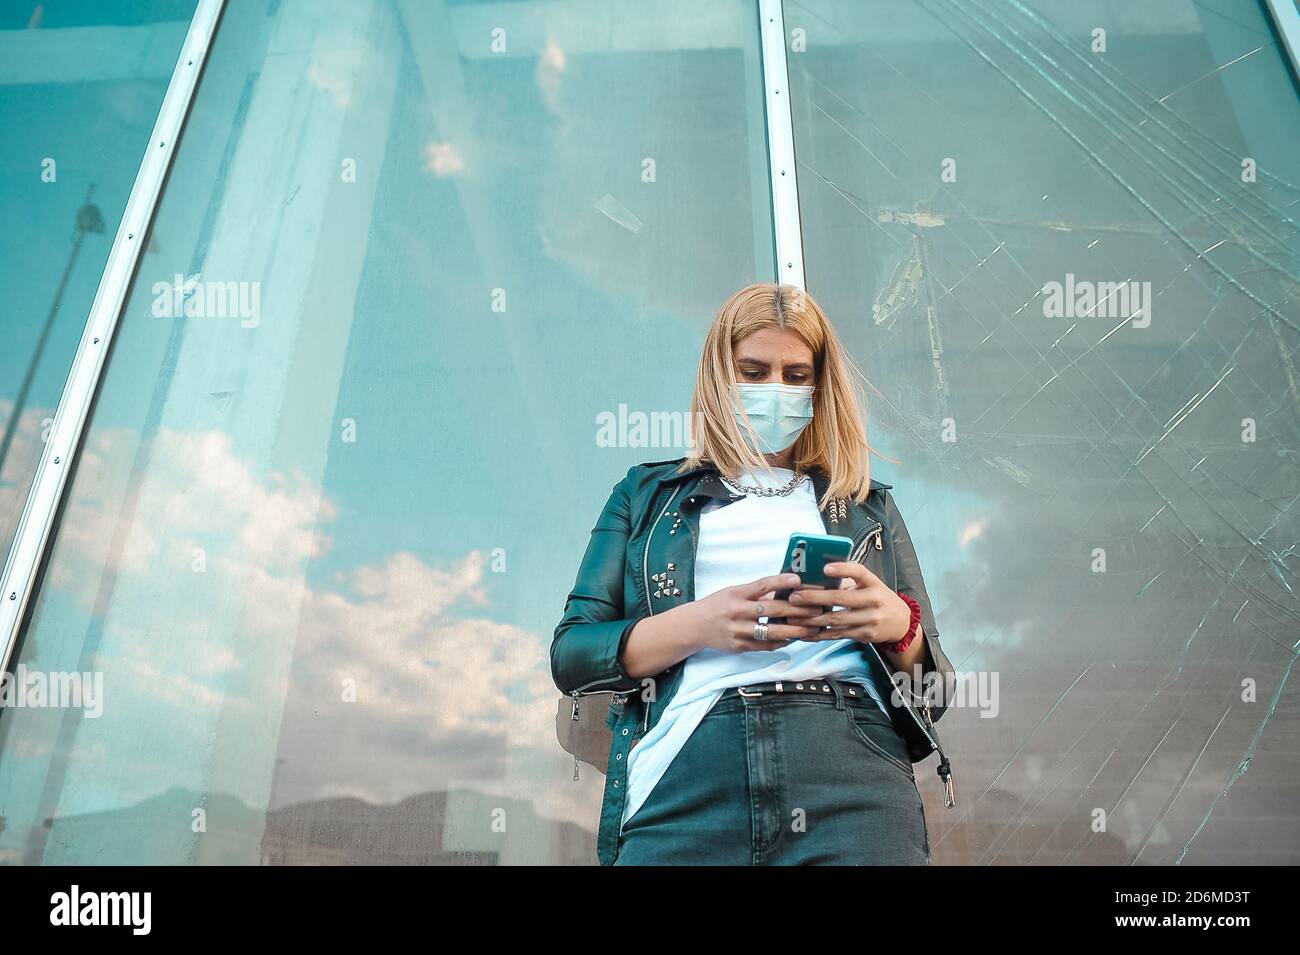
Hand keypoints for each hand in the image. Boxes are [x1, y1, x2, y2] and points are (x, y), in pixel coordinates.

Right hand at [681, 573, 820, 653]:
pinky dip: (781, 642)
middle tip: (817, 608)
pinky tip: (794, 639)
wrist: (695, 626)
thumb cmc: (718, 605)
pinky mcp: (740, 646)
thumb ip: (756, 593)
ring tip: (812, 628)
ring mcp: (738, 631)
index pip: (761, 585)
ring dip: (795, 630)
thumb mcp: (734, 592)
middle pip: (772, 610)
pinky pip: (765, 646)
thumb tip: (785, 589)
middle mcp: (737, 612)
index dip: (780, 582)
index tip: (798, 579)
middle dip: (797, 609)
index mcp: (736, 594)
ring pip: (772, 632)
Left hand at [787, 562, 911, 644]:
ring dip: (812, 619)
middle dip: (814, 598)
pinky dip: (819, 634)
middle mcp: (873, 601)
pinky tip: (805, 633)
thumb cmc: (878, 597)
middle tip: (794, 597)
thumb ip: (850, 579)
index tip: (825, 568)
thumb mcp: (870, 583)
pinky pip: (838, 635)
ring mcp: (870, 620)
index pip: (859, 572)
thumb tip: (817, 573)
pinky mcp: (864, 635)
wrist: (901, 622)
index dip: (842, 569)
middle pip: (840, 599)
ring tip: (793, 617)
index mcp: (873, 583)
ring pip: (836, 620)